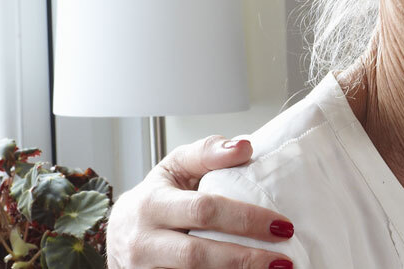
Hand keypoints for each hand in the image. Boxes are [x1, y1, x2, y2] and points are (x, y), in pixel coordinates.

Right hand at [108, 135, 297, 268]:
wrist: (119, 234)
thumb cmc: (155, 198)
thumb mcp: (174, 168)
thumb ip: (207, 153)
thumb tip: (244, 146)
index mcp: (152, 204)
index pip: (203, 210)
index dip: (245, 219)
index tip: (281, 225)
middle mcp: (144, 241)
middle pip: (198, 253)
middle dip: (246, 259)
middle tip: (284, 260)